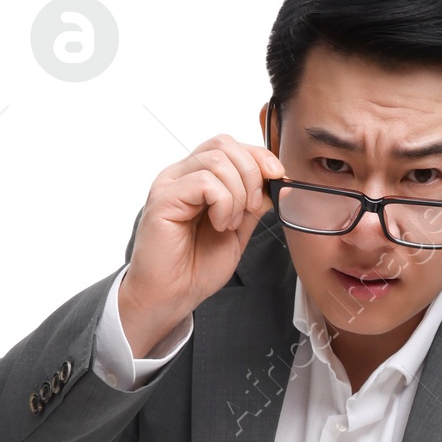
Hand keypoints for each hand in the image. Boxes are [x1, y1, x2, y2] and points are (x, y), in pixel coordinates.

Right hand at [117, 131, 285, 357]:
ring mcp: (170, 184)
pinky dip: (222, 203)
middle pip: (223, 144)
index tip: (278, 177)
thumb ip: (252, 204)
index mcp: (197, 178)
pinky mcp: (163, 199)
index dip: (259, 156)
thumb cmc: (196, 267)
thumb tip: (274, 181)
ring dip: (237, 193)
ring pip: (216, 160)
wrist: (171, 297)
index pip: (229, 146)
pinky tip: (218, 225)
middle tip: (253, 207)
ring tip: (229, 223)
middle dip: (251, 172)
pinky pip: (205, 182)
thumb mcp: (237, 231)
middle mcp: (181, 175)